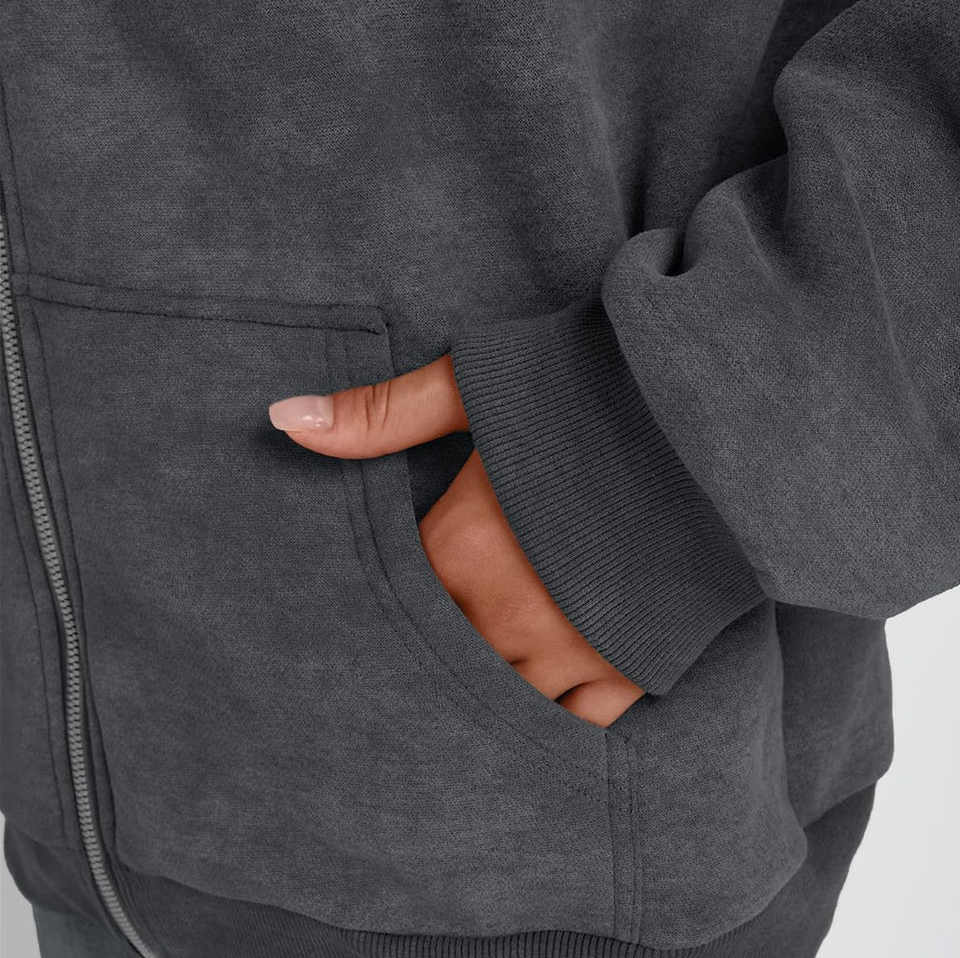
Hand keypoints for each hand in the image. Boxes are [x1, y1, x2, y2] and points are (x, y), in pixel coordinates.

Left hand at [269, 356, 643, 726]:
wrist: (712, 414)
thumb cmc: (590, 390)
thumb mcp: (477, 384)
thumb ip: (382, 412)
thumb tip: (281, 417)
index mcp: (463, 545)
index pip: (397, 602)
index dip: (386, 606)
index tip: (383, 605)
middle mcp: (508, 610)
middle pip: (439, 661)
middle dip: (426, 656)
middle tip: (415, 657)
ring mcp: (572, 647)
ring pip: (498, 699)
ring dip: (481, 690)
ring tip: (471, 681)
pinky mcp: (631, 666)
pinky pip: (573, 725)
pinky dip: (548, 721)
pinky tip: (532, 706)